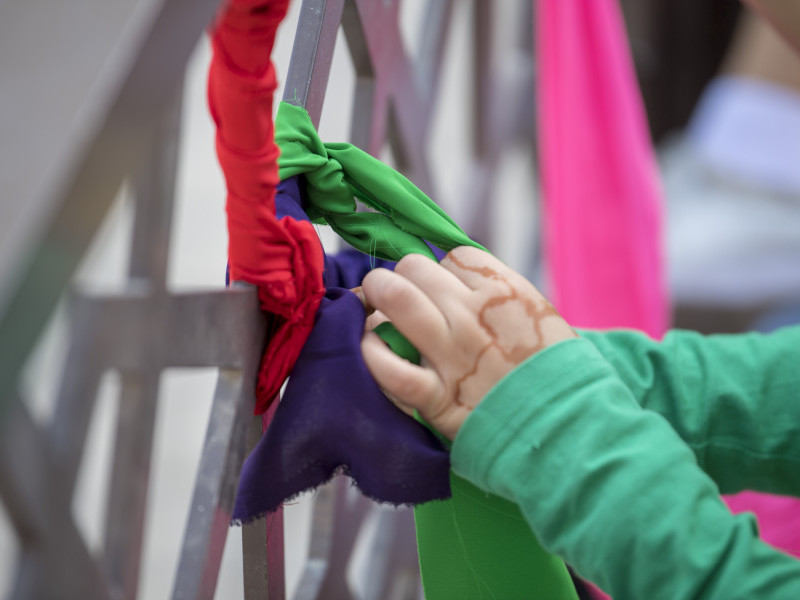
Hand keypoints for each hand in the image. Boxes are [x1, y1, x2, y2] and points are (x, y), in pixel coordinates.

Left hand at [359, 246, 576, 439]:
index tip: (443, 289)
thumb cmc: (557, 373)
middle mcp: (474, 314)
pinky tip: (370, 348)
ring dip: (377, 294)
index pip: (452, 256)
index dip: (442, 271)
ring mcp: (453, 353)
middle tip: (397, 293)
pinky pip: (388, 366)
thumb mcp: (540, 316)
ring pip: (397, 298)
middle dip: (402, 276)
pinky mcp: (437, 397)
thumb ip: (500, 295)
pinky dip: (371, 353)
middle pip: (415, 267)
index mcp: (505, 291)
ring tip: (372, 302)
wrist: (572, 430)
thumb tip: (456, 278)